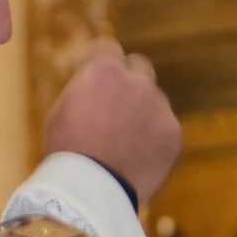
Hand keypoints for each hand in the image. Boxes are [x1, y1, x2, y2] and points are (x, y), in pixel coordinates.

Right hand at [44, 39, 181, 202]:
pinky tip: (137, 157)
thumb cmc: (67, 150)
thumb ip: (86, 89)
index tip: (97, 74)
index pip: (107, 47)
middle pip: (139, 67)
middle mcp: (138, 81)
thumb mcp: (63, 109)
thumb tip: (95, 83)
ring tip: (124, 142)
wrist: (92, 188)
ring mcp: (159, 107)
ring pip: (154, 101)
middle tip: (117, 104)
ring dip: (143, 112)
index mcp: (104, 70)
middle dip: (129, 79)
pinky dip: (155, 139)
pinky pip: (165, 128)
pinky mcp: (174, 134)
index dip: (100, 61)